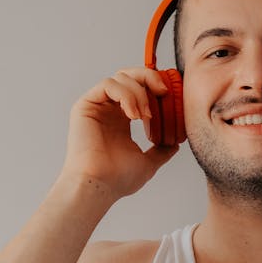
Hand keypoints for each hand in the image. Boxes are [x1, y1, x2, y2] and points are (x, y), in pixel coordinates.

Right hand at [61, 67, 178, 200]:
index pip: (138, 89)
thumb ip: (161, 151)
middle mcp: (108, 110)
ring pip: (120, 77)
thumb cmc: (118, 179)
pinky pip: (108, 84)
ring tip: (145, 115)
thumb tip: (176, 145)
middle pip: (129, 76)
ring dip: (139, 92)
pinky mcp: (85, 105)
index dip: (155, 86)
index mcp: (121, 120)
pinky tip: (133, 114)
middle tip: (163, 92)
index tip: (170, 95)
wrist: (100, 186)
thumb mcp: (148, 163)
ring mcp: (96, 106)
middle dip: (149, 78)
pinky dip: (125, 94)